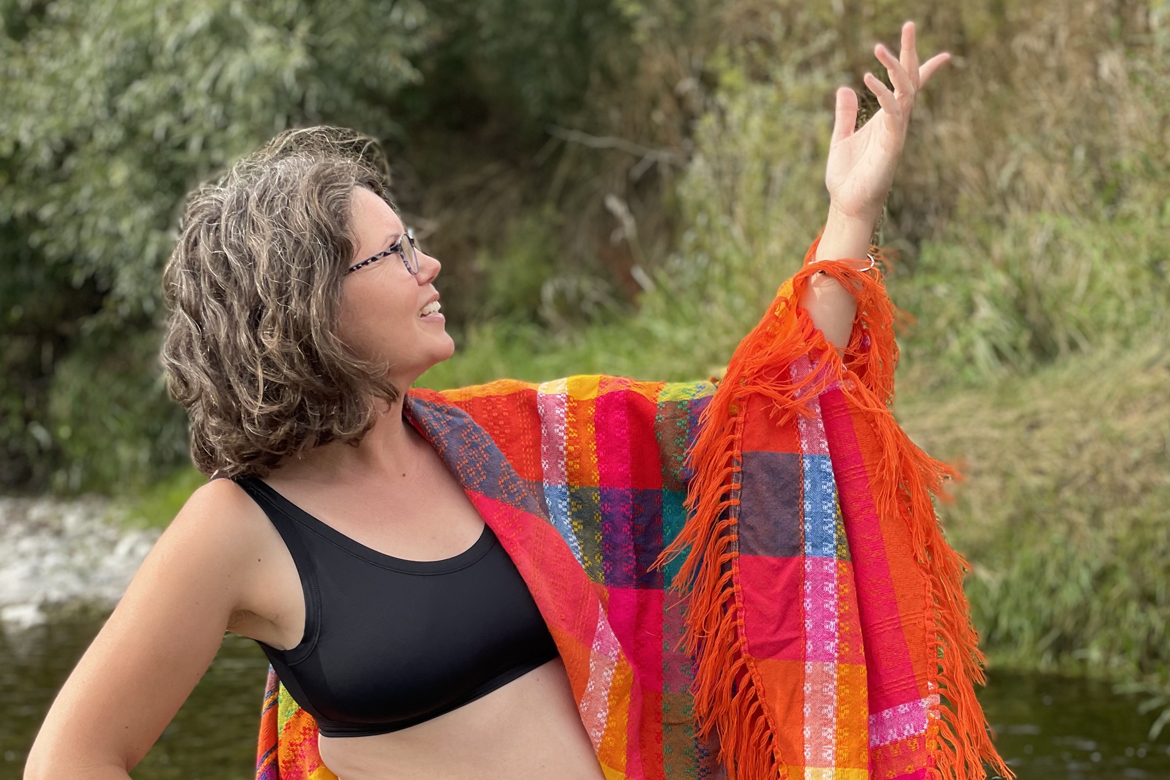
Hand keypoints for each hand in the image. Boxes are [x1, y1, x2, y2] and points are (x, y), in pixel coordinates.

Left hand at [824, 21, 948, 222]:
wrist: (848, 204)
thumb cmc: (847, 177)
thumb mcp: (840, 138)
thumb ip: (845, 114)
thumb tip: (843, 89)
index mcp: (887, 119)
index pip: (908, 88)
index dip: (921, 67)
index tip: (942, 51)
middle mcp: (896, 122)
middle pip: (910, 81)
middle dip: (911, 53)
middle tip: (909, 24)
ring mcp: (896, 132)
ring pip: (905, 92)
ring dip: (894, 68)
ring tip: (878, 48)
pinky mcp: (891, 144)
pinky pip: (893, 113)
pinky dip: (884, 94)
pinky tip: (867, 78)